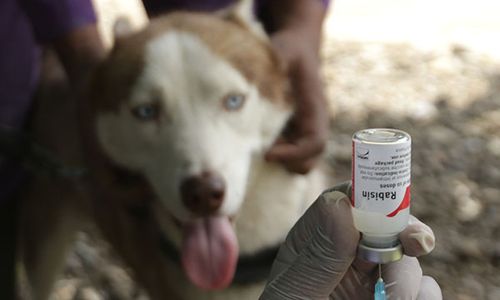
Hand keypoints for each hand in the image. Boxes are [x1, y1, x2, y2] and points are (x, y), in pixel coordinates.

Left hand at [260, 185, 441, 298]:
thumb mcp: (296, 291)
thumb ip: (319, 255)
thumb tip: (341, 204)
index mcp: (319, 242)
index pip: (346, 202)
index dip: (371, 196)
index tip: (388, 206)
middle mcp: (349, 256)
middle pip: (387, 226)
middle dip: (404, 233)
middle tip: (415, 243)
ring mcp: (374, 279)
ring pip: (410, 259)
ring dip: (409, 278)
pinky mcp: (394, 297)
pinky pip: (425, 290)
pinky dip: (423, 295)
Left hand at [265, 29, 328, 174]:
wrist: (298, 49)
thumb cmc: (292, 50)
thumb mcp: (285, 50)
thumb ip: (276, 60)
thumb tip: (253, 76)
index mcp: (316, 110)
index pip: (315, 143)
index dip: (294, 153)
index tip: (267, 153)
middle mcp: (313, 125)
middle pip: (309, 161)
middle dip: (286, 164)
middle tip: (261, 152)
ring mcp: (303, 131)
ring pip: (299, 162)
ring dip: (279, 162)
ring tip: (256, 145)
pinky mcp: (292, 132)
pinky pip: (287, 155)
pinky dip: (272, 155)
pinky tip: (252, 141)